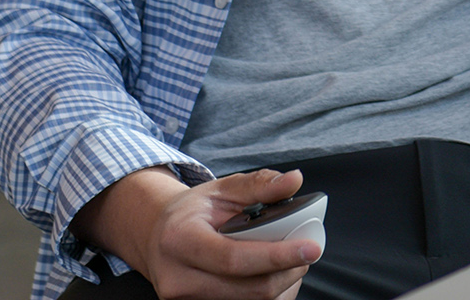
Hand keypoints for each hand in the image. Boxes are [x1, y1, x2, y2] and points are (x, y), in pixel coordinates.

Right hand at [76, 167, 318, 299]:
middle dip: (288, 272)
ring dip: (282, 286)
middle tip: (309, 251)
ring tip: (293, 262)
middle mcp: (178, 278)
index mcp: (180, 240)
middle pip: (247, 289)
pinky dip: (268, 296)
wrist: (157, 237)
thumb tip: (294, 181)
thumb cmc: (193, 212)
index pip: (234, 258)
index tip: (311, 248)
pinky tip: (277, 276)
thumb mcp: (222, 189)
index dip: (276, 256)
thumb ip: (259, 185)